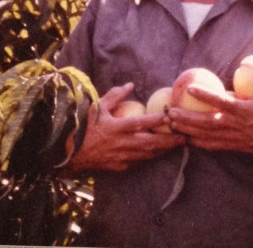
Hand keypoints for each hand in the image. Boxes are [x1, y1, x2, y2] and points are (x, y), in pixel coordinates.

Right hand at [68, 83, 185, 171]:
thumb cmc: (83, 126)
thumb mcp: (97, 107)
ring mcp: (122, 157)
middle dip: (170, 141)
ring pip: (148, 154)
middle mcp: (122, 143)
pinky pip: (138, 161)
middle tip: (185, 137)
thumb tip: (130, 85)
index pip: (142, 123)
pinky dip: (149, 156)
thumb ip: (115, 95)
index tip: (172, 116)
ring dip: (163, 150)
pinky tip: (156, 152)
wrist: (68, 152)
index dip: (158, 120)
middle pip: (152, 143)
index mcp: (117, 127)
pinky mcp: (119, 166)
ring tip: (176, 145)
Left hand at [168, 62, 252, 161]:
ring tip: (171, 123)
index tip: (190, 88)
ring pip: (204, 134)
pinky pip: (210, 144)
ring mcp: (230, 136)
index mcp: (241, 111)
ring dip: (187, 129)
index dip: (205, 95)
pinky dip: (197, 142)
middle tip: (170, 111)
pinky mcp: (230, 145)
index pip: (220, 102)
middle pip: (205, 122)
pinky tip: (185, 138)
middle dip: (187, 118)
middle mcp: (232, 124)